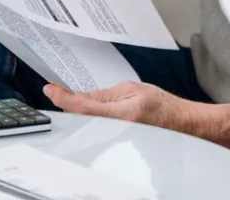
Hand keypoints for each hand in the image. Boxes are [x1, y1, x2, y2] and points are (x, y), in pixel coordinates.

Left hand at [43, 82, 189, 131]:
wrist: (179, 123)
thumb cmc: (161, 106)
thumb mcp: (132, 90)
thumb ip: (103, 95)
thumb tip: (80, 96)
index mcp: (121, 114)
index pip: (83, 107)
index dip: (63, 98)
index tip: (50, 89)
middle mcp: (116, 129)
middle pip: (80, 117)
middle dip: (66, 103)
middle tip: (54, 90)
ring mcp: (115, 137)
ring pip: (85, 124)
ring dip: (74, 111)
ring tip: (65, 96)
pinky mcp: (115, 140)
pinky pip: (94, 128)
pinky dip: (84, 118)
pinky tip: (80, 110)